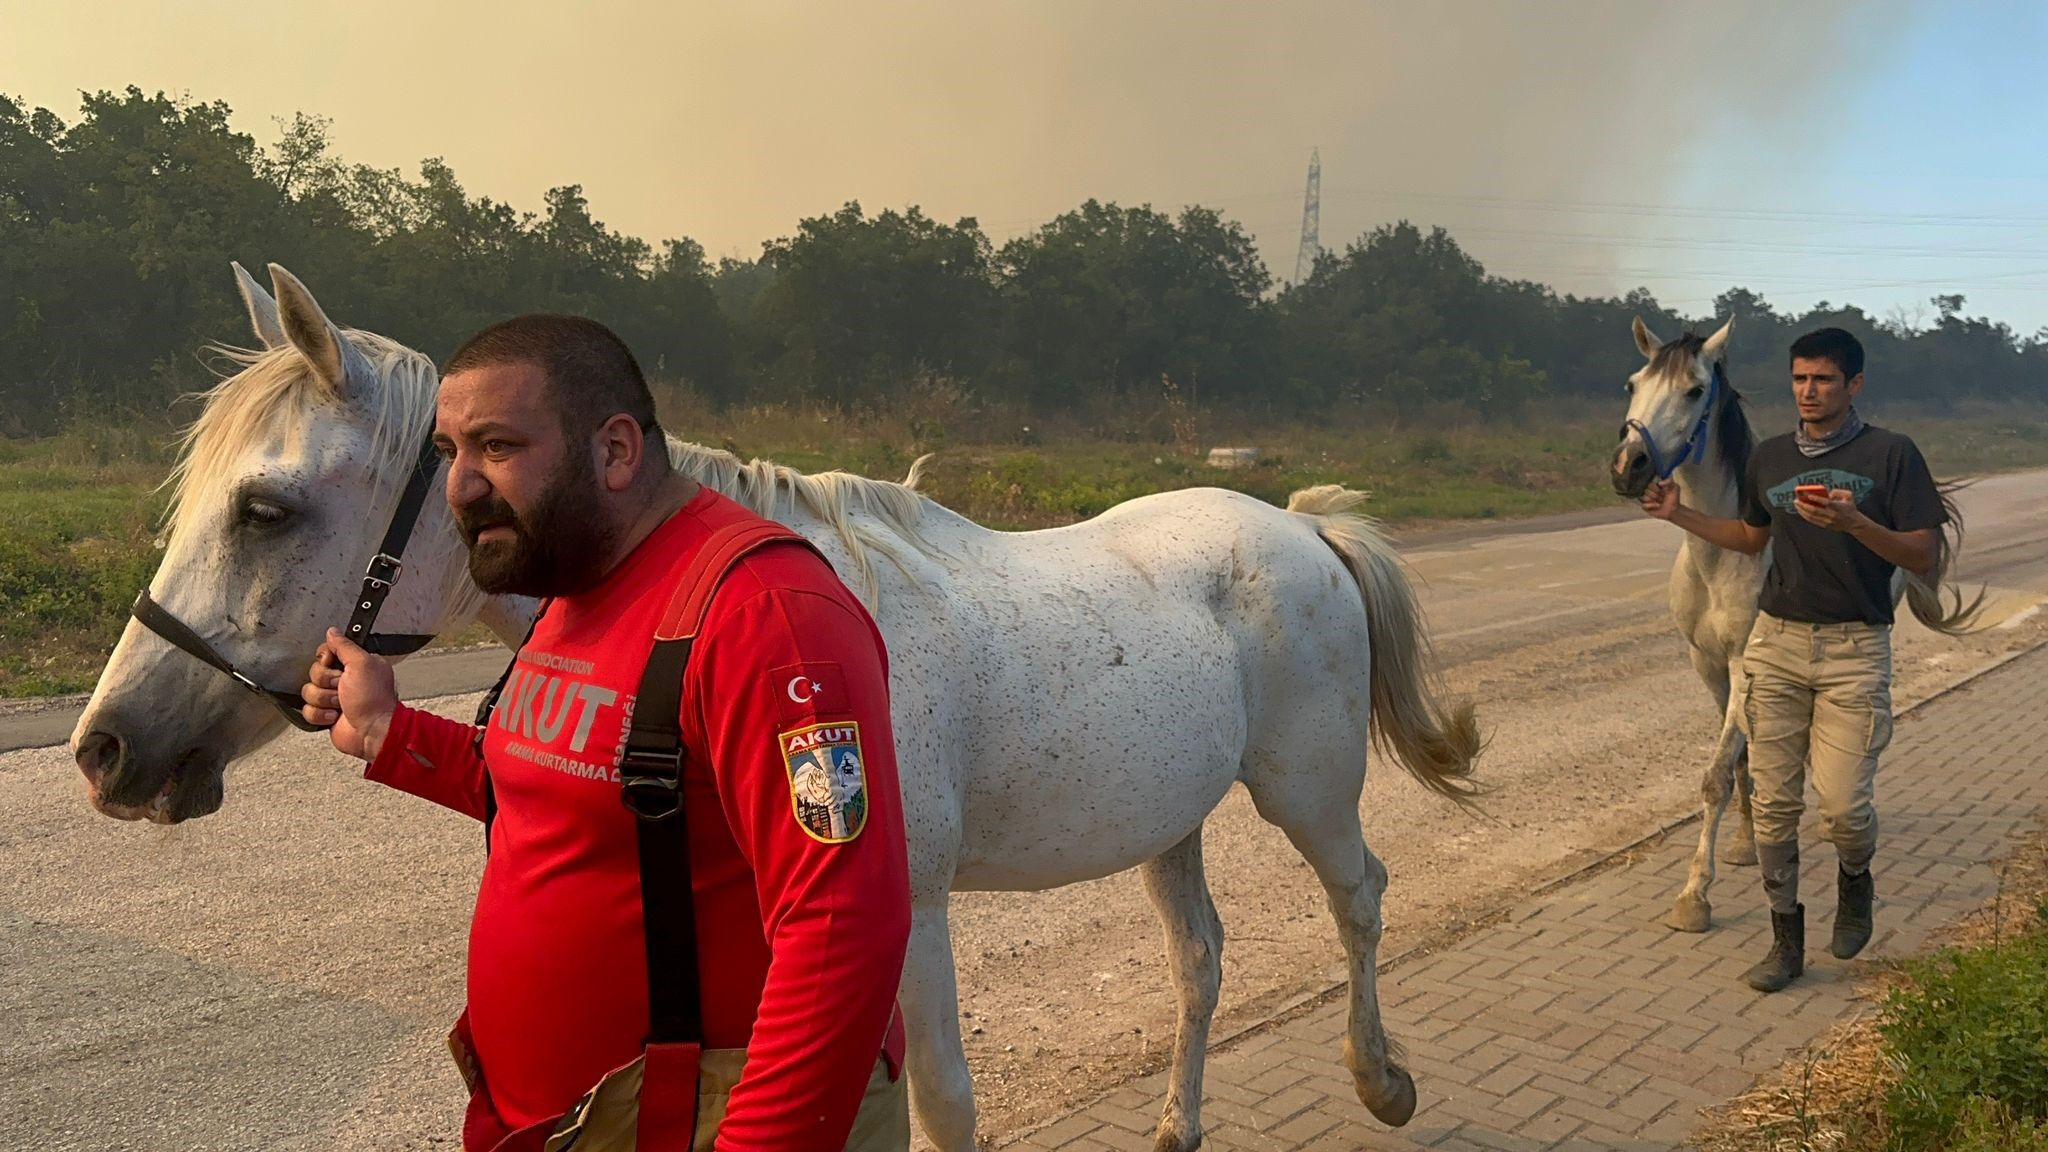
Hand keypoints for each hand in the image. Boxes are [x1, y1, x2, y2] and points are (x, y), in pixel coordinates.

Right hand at [302, 628, 397, 760]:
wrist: (372, 732)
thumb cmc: (373, 700)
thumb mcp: (362, 663)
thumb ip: (345, 646)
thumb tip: (332, 632)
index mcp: (355, 664)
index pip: (325, 653)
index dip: (326, 660)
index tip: (334, 665)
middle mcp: (344, 679)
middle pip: (315, 672)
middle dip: (327, 681)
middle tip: (342, 688)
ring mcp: (334, 698)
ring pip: (308, 691)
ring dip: (325, 699)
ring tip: (341, 704)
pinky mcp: (325, 715)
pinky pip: (307, 710)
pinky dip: (321, 715)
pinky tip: (336, 717)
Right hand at [1639, 479, 1679, 520]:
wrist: (1673, 510)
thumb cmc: (1673, 498)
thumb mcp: (1675, 487)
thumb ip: (1669, 481)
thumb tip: (1659, 483)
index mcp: (1655, 486)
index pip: (1650, 484)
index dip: (1656, 488)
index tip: (1664, 492)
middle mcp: (1649, 492)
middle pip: (1646, 490)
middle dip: (1655, 495)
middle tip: (1662, 498)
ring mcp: (1646, 500)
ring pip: (1643, 497)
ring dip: (1653, 500)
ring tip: (1660, 503)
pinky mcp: (1645, 507)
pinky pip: (1643, 505)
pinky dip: (1651, 506)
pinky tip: (1656, 506)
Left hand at [1794, 487, 1867, 532]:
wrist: (1854, 524)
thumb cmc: (1850, 508)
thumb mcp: (1849, 496)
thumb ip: (1839, 491)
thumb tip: (1828, 493)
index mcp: (1838, 507)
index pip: (1826, 503)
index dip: (1816, 499)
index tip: (1808, 495)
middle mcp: (1832, 515)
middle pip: (1815, 510)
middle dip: (1804, 505)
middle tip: (1796, 500)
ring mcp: (1828, 521)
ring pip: (1812, 516)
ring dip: (1802, 510)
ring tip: (1796, 504)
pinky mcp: (1825, 526)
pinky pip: (1812, 521)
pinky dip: (1805, 516)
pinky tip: (1800, 511)